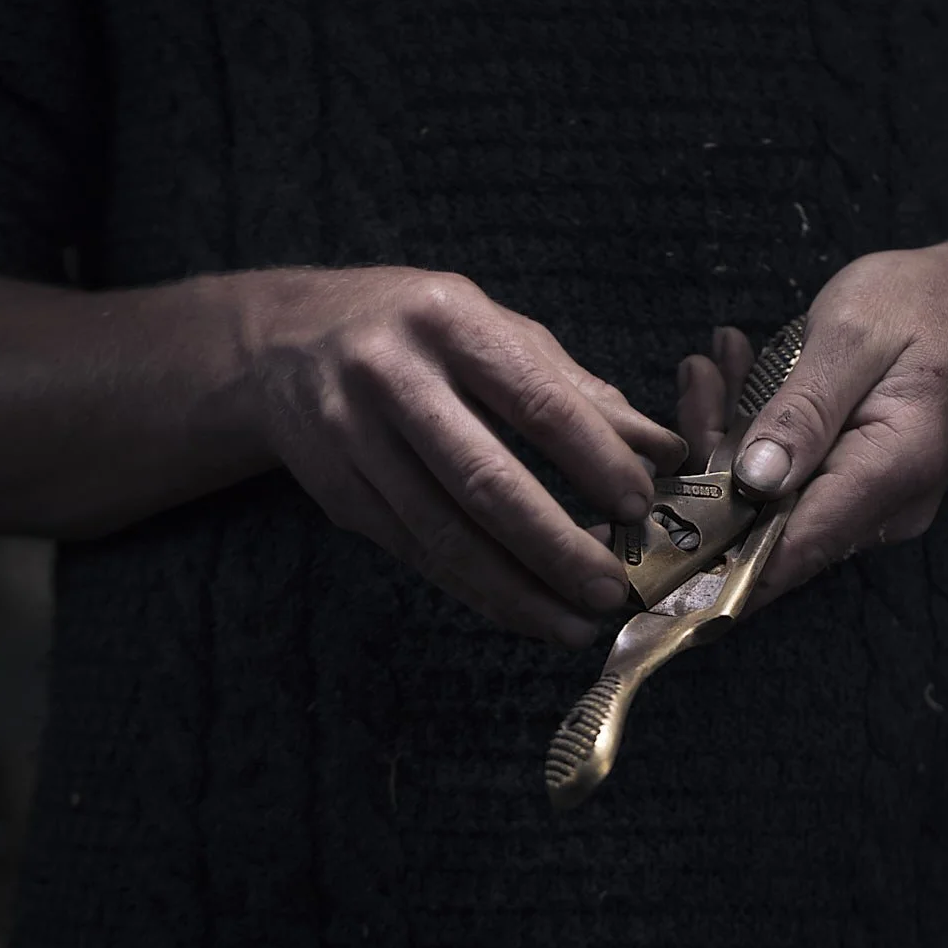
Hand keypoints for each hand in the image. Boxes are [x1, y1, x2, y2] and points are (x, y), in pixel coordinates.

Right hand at [236, 267, 686, 646]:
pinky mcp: (337, 493)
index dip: (592, 460)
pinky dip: (473, 589)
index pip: (534, 401)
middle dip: (555, 545)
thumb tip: (663, 450)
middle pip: (483, 479)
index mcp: (450, 322)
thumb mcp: (497, 330)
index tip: (640, 505)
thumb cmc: (422, 332)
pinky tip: (521, 610)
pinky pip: (415, 552)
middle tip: (611, 590)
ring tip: (575, 624)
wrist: (285, 342)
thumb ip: (579, 391)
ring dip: (515, 589)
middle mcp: (392, 377)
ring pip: (443, 533)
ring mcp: (353, 438)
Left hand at [676, 231, 947, 608]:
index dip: (715, 560)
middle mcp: (883, 507)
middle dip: (710, 462)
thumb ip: (805, 408)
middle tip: (698, 377)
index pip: (792, 548)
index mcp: (892, 470)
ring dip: (728, 432)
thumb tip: (753, 481)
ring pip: (767, 498)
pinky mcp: (852, 485)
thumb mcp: (855, 334)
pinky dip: (753, 428)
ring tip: (717, 359)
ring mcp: (869, 502)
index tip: (652, 544)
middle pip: (767, 523)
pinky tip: (739, 369)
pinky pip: (785, 477)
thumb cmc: (928, 304)